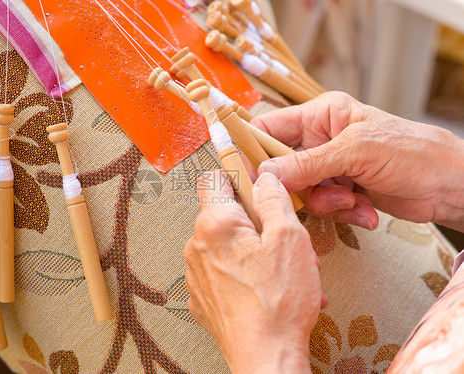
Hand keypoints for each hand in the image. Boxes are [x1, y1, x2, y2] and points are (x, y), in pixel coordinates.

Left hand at [184, 170, 322, 372]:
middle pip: (223, 215)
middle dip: (254, 221)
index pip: (212, 179)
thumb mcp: (289, 238)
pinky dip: (243, 274)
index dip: (236, 176)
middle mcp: (196, 246)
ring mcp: (196, 274)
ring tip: (282, 271)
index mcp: (214, 225)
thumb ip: (274, 200)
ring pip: (226, 245)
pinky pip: (222, 272)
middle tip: (281, 238)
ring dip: (253, 250)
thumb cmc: (278, 303)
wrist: (265, 357)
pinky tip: (268, 289)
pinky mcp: (202, 297)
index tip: (254, 183)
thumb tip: (265, 179)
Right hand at [253, 91, 463, 231]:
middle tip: (312, 196)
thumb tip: (264, 176)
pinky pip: (322, 207)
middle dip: (296, 187)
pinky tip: (365, 210)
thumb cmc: (411, 152)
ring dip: (324, 203)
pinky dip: (341, 212)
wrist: (451, 185)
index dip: (252, 150)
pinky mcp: (341, 191)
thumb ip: (307, 164)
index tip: (247, 177)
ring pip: (301, 192)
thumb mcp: (356, 152)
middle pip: (280, 167)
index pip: (268, 128)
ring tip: (351, 201)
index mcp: (320, 116)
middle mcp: (320, 140)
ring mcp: (330, 168)